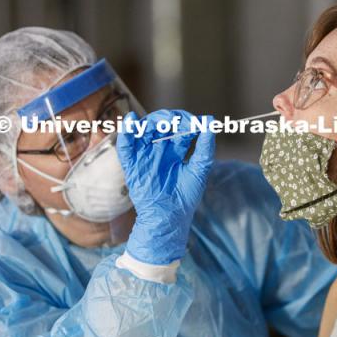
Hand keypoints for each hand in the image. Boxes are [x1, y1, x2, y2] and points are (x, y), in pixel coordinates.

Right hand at [116, 109, 215, 264]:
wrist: (171, 217)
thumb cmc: (186, 196)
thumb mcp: (200, 169)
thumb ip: (205, 147)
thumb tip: (210, 123)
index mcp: (175, 149)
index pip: (179, 126)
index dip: (187, 121)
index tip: (199, 123)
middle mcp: (158, 149)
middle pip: (159, 124)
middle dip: (169, 118)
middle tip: (179, 121)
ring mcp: (144, 155)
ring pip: (143, 130)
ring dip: (151, 121)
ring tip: (162, 122)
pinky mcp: (132, 165)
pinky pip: (125, 146)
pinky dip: (125, 132)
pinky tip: (131, 120)